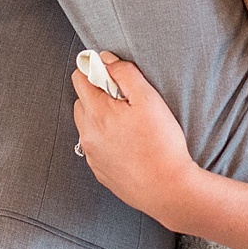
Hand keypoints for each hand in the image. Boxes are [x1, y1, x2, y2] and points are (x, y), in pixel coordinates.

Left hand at [70, 52, 198, 228]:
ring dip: (101, 118)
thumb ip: (124, 74)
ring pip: (87, 125)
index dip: (95, 70)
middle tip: (126, 101)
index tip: (113, 75)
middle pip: (81, 101)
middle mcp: (87, 133)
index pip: (79, 78)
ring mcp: (92, 155)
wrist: (168, 189)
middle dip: (98, 94)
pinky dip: (106, 140)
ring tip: (129, 124)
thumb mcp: (148, 99)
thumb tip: (105, 59)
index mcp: (96, 112)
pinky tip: (129, 144)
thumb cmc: (161, 144)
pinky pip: (96, 146)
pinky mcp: (99, 171)